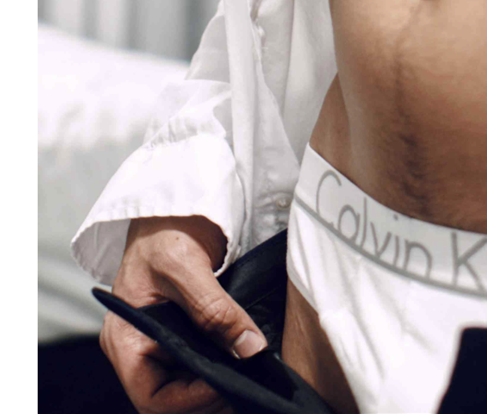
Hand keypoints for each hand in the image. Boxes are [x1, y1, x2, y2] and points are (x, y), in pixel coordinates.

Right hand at [100, 215, 267, 413]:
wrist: (175, 206)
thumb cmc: (166, 229)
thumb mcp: (186, 266)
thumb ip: (215, 309)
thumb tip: (249, 349)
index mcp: (124, 338)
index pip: (150, 397)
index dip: (188, 400)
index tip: (225, 383)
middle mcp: (137, 348)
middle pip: (170, 398)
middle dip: (209, 395)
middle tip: (247, 380)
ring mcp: (158, 343)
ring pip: (188, 385)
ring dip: (219, 382)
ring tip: (249, 368)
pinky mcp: (179, 334)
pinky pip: (199, 363)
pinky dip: (221, 365)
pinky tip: (242, 354)